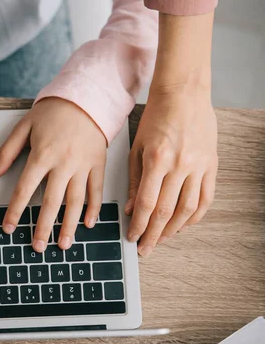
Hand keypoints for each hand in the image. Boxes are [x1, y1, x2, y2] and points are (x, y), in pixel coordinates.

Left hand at [0, 97, 106, 251]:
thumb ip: (7, 151)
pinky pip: (97, 190)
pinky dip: (93, 208)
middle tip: (37, 247)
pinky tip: (88, 224)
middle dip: (43, 227)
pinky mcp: (99, 164)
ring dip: (69, 225)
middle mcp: (64, 163)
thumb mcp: (24, 126)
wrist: (86, 97)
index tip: (8, 228)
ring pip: (76, 201)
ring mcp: (83, 165)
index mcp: (42, 154)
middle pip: (52, 201)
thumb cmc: (53, 111)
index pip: (26, 189)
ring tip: (63, 245)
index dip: (15, 211)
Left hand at [127, 91, 217, 254]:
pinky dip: (195, 215)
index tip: (132, 237)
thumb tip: (131, 209)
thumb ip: (134, 181)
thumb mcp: (137, 148)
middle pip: (166, 211)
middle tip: (145, 249)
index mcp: (157, 160)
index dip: (139, 225)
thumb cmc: (155, 119)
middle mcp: (180, 166)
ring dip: (173, 229)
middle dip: (153, 234)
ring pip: (187, 209)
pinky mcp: (212, 165)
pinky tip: (183, 224)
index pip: (147, 204)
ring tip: (162, 239)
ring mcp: (199, 166)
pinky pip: (206, 198)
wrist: (184, 95)